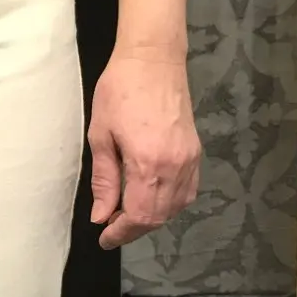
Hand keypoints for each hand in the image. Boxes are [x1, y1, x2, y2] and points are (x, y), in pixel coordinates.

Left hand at [88, 47, 200, 250]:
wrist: (153, 58)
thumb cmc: (119, 90)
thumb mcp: (101, 135)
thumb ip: (104, 180)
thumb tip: (101, 216)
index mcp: (148, 163)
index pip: (139, 215)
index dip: (121, 233)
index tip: (105, 238)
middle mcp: (175, 166)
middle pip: (159, 216)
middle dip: (134, 229)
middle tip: (111, 228)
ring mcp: (189, 159)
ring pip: (175, 207)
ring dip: (152, 218)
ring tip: (127, 214)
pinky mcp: (196, 151)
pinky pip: (188, 191)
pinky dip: (170, 204)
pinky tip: (151, 199)